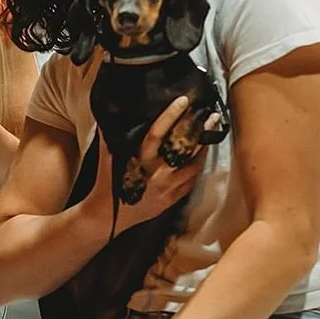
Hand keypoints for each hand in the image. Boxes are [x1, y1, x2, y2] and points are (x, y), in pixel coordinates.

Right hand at [85, 96, 204, 235]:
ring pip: (193, 166)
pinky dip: (197, 169)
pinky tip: (200, 159)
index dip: (170, 116)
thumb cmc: (107, 183)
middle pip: (183, 149)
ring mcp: (167, 188)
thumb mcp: (107, 158)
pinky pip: (191, 182)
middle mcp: (156, 173)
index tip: (183, 101)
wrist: (108, 217)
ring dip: (203, 150)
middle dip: (200, 131)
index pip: (157, 133)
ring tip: (210, 136)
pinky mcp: (172, 199)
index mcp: (140, 160)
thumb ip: (110, 137)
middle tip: (212, 116)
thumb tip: (110, 115)